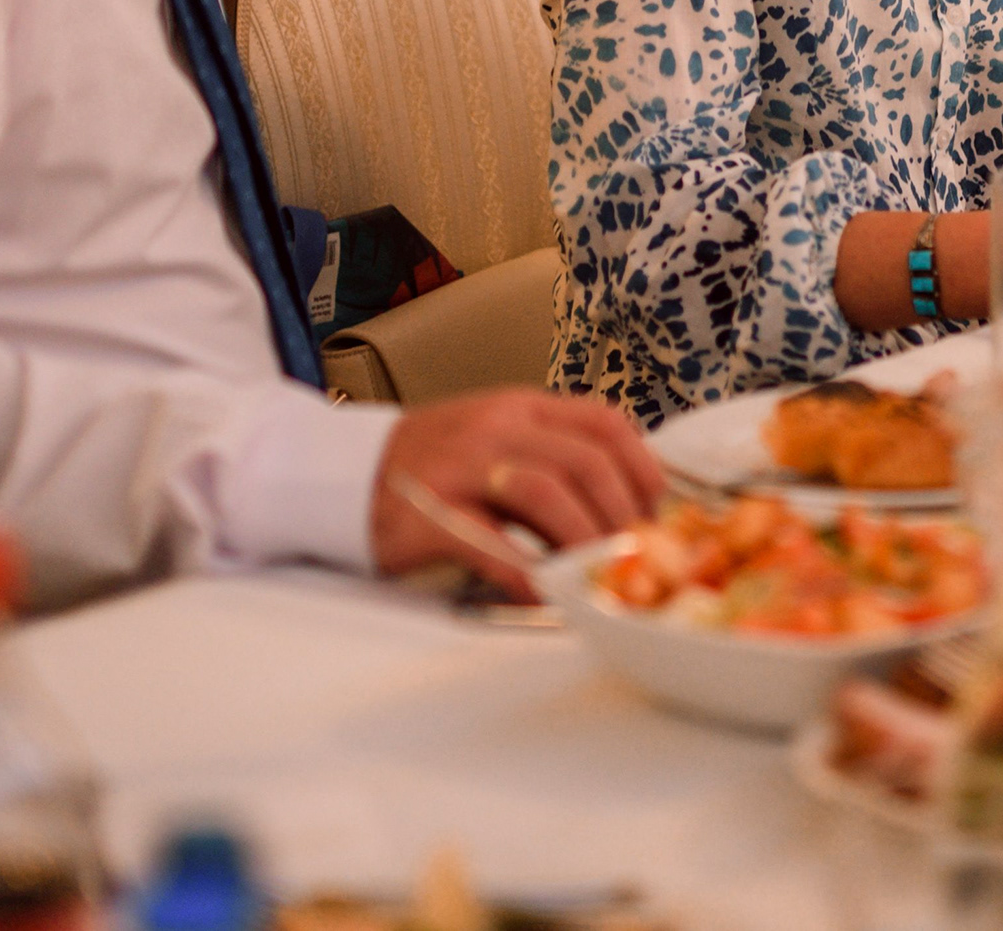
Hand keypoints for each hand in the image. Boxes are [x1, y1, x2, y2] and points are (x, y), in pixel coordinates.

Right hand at [370, 388, 660, 596]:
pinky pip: (490, 542)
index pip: (604, 422)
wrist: (344, 472)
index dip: (643, 467)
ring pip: (546, 493)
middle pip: (585, 461)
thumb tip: (622, 504)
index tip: (658, 508)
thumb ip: (551, 458)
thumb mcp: (497, 440)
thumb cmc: (432, 465)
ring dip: (583, 539)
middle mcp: (496, 428)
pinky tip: (544, 593)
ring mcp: (462, 468)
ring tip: (596, 574)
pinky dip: (527, 571)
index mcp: (521, 408)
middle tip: (634, 555)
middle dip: (621, 513)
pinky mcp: (430, 513)